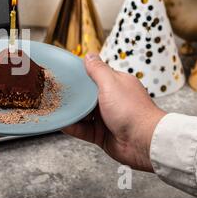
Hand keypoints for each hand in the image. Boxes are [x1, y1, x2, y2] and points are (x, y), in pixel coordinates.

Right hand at [62, 53, 165, 171]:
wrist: (143, 142)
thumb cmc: (132, 111)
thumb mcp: (111, 83)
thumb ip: (98, 70)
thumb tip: (89, 55)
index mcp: (116, 84)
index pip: (94, 76)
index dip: (79, 75)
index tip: (63, 73)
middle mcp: (111, 100)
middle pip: (85, 96)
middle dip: (71, 95)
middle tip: (53, 91)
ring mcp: (105, 118)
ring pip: (82, 113)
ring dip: (69, 111)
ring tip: (53, 107)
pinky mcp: (100, 134)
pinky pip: (82, 129)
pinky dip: (71, 127)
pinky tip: (61, 123)